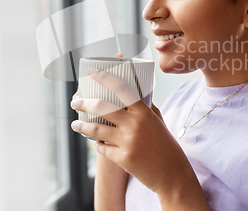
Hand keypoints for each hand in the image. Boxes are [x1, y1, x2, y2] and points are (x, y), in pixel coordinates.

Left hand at [70, 67, 191, 195]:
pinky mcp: (123, 158)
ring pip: (96, 129)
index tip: (92, 73)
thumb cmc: (166, 146)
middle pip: (102, 107)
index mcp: (144, 112)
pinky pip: (102, 148)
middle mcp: (135, 124)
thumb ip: (145, 108)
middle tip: (75, 102)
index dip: (105, 78)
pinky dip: (98, 144)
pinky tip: (96, 142)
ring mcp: (128, 142)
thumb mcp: (158, 122)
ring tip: (75, 124)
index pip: (121, 89)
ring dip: (82, 125)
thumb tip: (132, 93)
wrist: (172, 174)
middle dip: (83, 103)